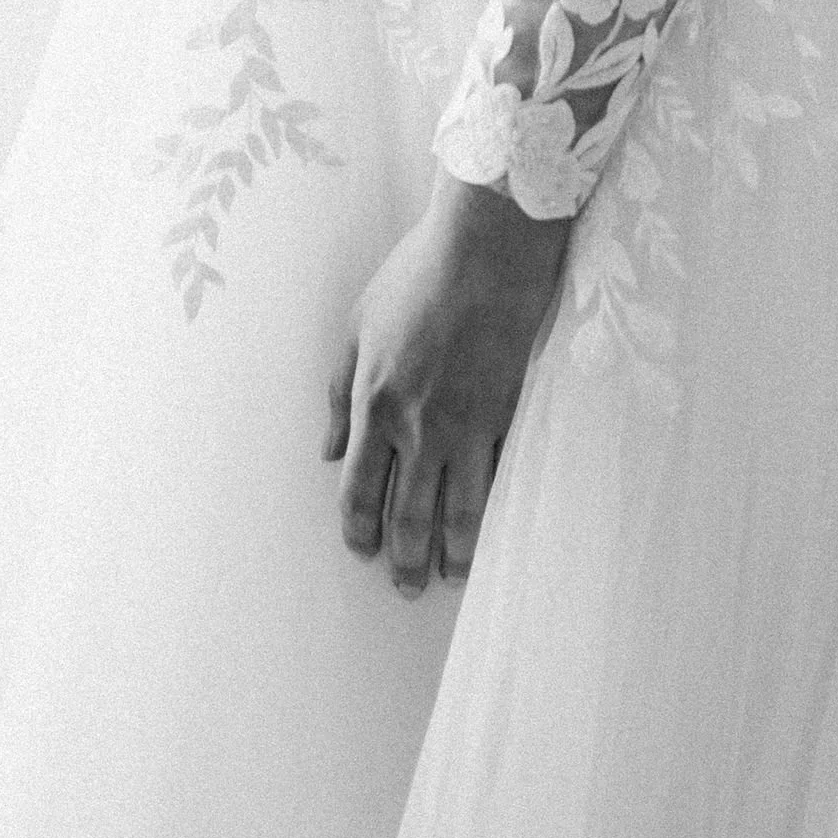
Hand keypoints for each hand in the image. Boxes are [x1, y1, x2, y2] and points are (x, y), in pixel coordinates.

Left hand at [325, 171, 571, 594]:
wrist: (486, 249)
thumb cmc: (417, 277)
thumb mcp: (356, 326)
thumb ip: (339, 394)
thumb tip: (329, 451)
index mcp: (374, 405)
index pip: (359, 490)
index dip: (360, 530)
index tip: (363, 553)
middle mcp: (418, 428)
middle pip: (407, 514)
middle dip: (405, 559)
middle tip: (408, 587)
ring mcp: (467, 426)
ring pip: (458, 511)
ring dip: (454, 553)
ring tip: (453, 576)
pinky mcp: (508, 415)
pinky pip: (498, 479)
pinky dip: (495, 513)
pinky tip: (496, 532)